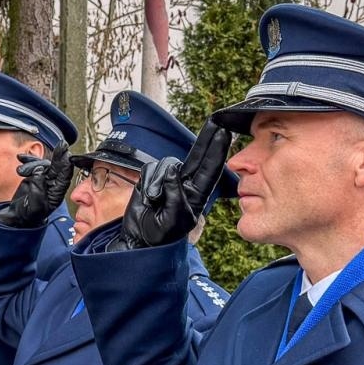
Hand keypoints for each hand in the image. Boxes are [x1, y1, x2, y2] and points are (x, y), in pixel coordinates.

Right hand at [0, 143, 72, 227]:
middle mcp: (52, 185)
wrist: (16, 218)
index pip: (64, 176)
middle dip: (59, 156)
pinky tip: (21, 157)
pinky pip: (34, 165)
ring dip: (32, 164)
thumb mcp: (34, 206)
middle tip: (62, 145)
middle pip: (58, 167)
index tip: (66, 153)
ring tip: (19, 172)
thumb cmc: (27, 216)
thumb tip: (40, 171)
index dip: (66, 164)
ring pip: (43, 165)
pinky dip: (28, 160)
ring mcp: (44, 180)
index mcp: (56, 194)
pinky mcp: (34, 177)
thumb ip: (38, 189)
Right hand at [117, 120, 230, 247]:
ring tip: (154, 202)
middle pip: (196, 157)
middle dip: (206, 140)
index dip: (217, 150)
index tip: (225, 133)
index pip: (210, 169)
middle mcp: (184, 184)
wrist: (138, 241)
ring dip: (157, 181)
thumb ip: (176, 194)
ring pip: (166, 164)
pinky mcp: (151, 179)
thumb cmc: (161, 236)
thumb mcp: (174, 219)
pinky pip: (149, 169)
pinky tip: (147, 197)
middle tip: (216, 123)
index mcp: (196, 195)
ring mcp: (167, 181)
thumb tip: (172, 170)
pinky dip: (146, 182)